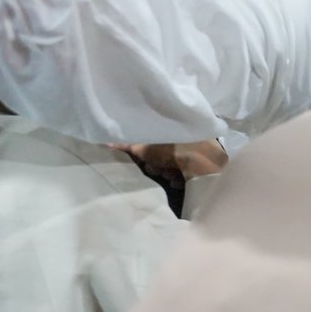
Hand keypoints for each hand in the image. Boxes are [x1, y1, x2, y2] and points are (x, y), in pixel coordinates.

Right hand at [113, 140, 228, 181]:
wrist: (202, 161)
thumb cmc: (173, 150)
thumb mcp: (146, 147)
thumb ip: (128, 145)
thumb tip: (107, 141)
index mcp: (172, 130)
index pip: (154, 144)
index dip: (147, 155)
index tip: (145, 160)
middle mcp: (184, 140)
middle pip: (163, 157)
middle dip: (158, 166)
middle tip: (160, 168)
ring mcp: (195, 153)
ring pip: (173, 167)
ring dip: (169, 174)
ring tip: (173, 174)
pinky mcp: (202, 166)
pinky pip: (186, 175)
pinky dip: (180, 179)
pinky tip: (180, 180)